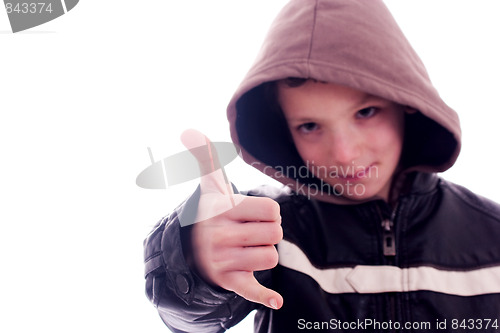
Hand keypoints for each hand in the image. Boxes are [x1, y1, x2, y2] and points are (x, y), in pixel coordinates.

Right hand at [181, 129, 283, 309]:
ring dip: (265, 254)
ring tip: (247, 249)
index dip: (269, 213)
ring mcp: (223, 259)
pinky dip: (263, 295)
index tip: (253, 214)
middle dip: (268, 232)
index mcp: (223, 209)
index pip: (272, 210)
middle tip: (250, 232)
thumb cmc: (212, 215)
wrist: (190, 250)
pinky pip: (250, 289)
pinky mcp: (228, 281)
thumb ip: (204, 157)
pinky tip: (275, 299)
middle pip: (275, 234)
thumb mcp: (210, 187)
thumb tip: (187, 129)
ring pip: (270, 257)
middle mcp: (221, 234)